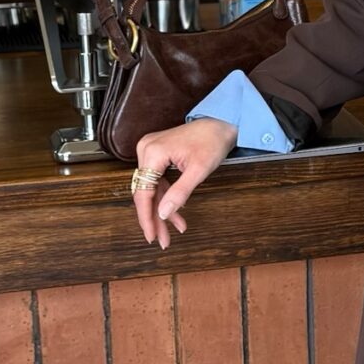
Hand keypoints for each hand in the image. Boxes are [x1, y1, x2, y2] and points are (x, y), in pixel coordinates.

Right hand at [130, 117, 235, 249]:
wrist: (220, 122)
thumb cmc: (212, 141)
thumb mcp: (198, 171)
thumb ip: (179, 193)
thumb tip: (162, 215)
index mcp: (152, 153)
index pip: (143, 192)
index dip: (146, 217)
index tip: (151, 236)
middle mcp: (146, 150)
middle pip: (146, 192)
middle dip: (155, 218)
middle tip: (162, 241)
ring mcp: (150, 151)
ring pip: (152, 189)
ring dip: (162, 210)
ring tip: (172, 232)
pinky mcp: (156, 154)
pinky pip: (158, 181)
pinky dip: (167, 197)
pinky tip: (176, 215)